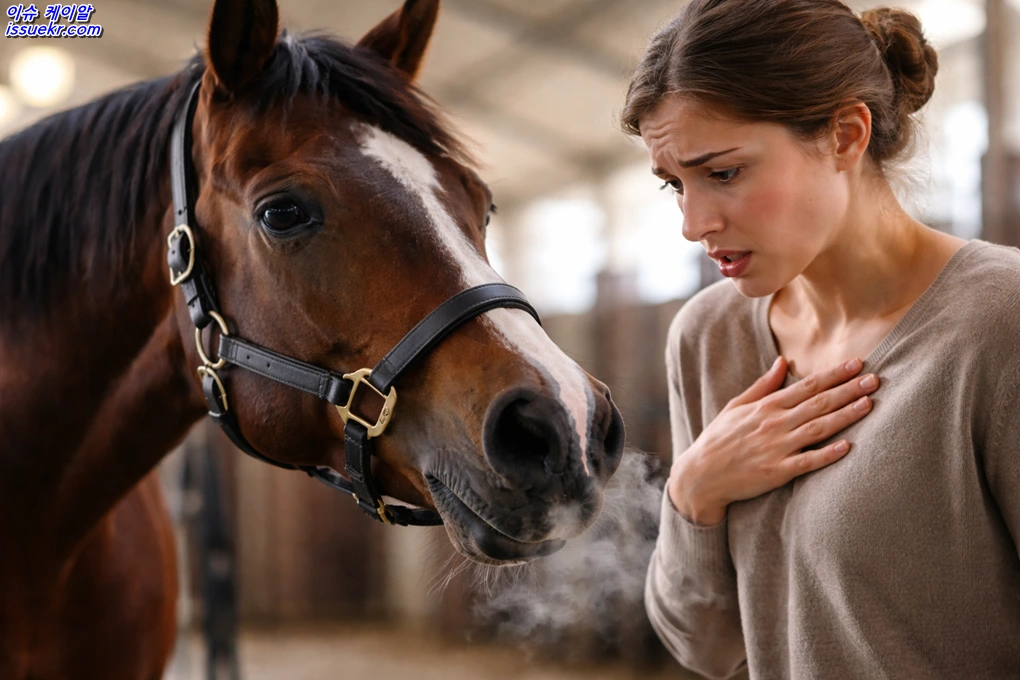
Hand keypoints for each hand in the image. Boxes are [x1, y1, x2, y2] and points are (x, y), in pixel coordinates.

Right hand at [669, 356, 879, 524]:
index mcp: (766, 406)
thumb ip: (763, 385)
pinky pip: (807, 462)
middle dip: (848, 389)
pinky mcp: (777, 472)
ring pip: (818, 428)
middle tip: (875, 379)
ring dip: (845, 415)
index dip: (834, 374)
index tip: (857, 363)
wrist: (700, 475)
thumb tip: (782, 362)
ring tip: (869, 403)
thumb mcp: (736, 406)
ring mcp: (776, 448)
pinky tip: (848, 447)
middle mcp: (774, 423)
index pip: (807, 385)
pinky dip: (827, 454)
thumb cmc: (719, 439)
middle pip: (818, 403)